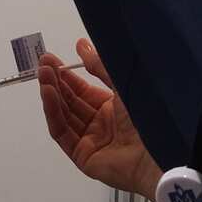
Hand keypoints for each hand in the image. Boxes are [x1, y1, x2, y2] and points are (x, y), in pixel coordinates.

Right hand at [38, 39, 160, 199]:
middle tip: (43, 65)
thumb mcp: (121, 84)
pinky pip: (62, 133)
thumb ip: (99, 66)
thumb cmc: (147, 117)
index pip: (81, 90)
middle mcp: (100, 124)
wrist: (158, 150)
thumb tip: (82, 45)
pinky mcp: (82, 156)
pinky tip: (48, 94)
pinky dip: (53, 113)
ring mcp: (90, 141)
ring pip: (63, 116)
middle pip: (70, 102)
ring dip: (51, 95)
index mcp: (111, 109)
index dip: (66, 75)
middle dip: (55, 82)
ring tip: (43, 76)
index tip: (52, 60)